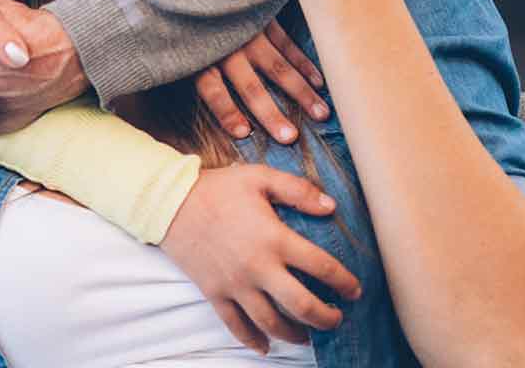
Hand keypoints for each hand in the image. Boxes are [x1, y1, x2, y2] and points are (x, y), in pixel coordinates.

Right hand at [160, 164, 360, 354]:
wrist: (169, 202)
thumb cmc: (218, 188)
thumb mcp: (258, 177)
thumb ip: (296, 190)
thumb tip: (331, 207)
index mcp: (274, 239)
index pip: (321, 267)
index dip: (344, 282)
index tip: (354, 290)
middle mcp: (259, 268)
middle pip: (302, 306)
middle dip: (326, 318)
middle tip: (336, 318)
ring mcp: (236, 285)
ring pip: (273, 323)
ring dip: (295, 335)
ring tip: (307, 335)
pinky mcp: (215, 294)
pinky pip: (237, 327)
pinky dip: (253, 341)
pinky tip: (265, 346)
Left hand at [195, 19, 328, 141]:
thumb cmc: (191, 23)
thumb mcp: (181, 46)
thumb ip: (190, 72)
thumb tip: (190, 106)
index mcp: (202, 55)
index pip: (212, 88)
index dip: (226, 110)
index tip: (242, 132)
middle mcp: (227, 46)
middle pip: (249, 84)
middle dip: (269, 112)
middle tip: (290, 137)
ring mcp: (249, 31)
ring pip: (276, 66)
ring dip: (300, 91)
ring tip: (321, 114)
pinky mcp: (265, 17)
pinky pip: (286, 43)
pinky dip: (304, 63)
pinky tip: (319, 82)